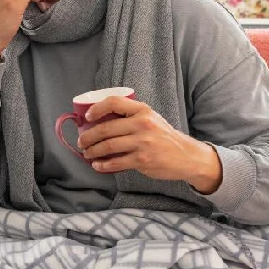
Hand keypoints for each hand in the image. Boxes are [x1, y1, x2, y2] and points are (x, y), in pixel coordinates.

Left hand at [77, 96, 223, 193]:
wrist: (186, 156)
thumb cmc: (164, 137)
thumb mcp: (151, 119)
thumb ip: (131, 117)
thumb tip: (101, 122)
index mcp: (143, 110)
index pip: (113, 102)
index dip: (96, 109)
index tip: (87, 117)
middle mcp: (142, 124)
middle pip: (106, 128)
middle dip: (88, 136)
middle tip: (81, 141)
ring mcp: (142, 143)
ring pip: (108, 146)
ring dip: (93, 151)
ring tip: (87, 153)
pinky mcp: (142, 160)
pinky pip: (116, 163)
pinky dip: (103, 165)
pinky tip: (97, 165)